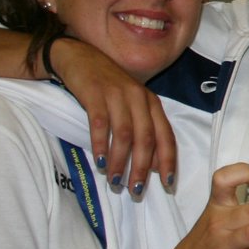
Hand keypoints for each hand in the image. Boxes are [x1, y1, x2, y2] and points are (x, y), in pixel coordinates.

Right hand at [51, 37, 177, 194]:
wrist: (80, 58)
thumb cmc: (109, 88)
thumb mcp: (132, 105)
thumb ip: (144, 130)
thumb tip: (154, 166)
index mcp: (152, 103)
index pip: (166, 136)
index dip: (168, 161)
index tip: (167, 184)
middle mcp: (139, 98)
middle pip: (146, 138)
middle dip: (143, 168)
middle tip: (136, 191)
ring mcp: (118, 95)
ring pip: (125, 134)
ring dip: (121, 161)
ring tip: (115, 182)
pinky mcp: (96, 94)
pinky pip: (100, 124)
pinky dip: (101, 145)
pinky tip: (100, 162)